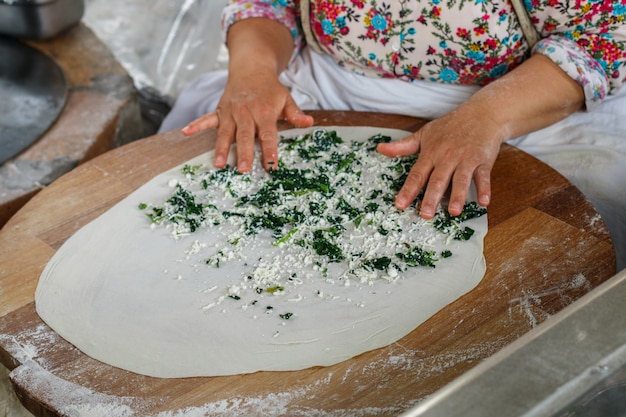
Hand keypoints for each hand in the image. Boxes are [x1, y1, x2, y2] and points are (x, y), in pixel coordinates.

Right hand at [179, 17, 313, 172]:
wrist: (251, 68)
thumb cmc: (270, 89)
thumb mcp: (286, 98)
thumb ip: (295, 114)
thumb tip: (309, 123)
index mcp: (264, 112)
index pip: (268, 134)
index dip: (270, 151)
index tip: (271, 166)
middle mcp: (246, 112)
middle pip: (244, 136)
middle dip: (243, 153)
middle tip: (242, 170)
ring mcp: (231, 112)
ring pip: (225, 132)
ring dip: (221, 148)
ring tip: (218, 164)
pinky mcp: (219, 110)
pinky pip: (206, 119)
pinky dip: (195, 125)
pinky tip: (185, 133)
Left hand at [377, 105, 500, 218]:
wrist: (481, 113)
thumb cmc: (450, 126)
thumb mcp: (424, 133)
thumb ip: (403, 146)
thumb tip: (380, 148)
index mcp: (431, 153)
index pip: (417, 174)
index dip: (408, 190)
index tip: (400, 204)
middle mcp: (447, 157)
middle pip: (438, 180)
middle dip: (431, 197)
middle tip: (425, 214)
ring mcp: (466, 159)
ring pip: (461, 179)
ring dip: (458, 196)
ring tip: (454, 212)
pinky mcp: (483, 161)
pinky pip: (484, 177)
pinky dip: (485, 189)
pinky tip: (483, 203)